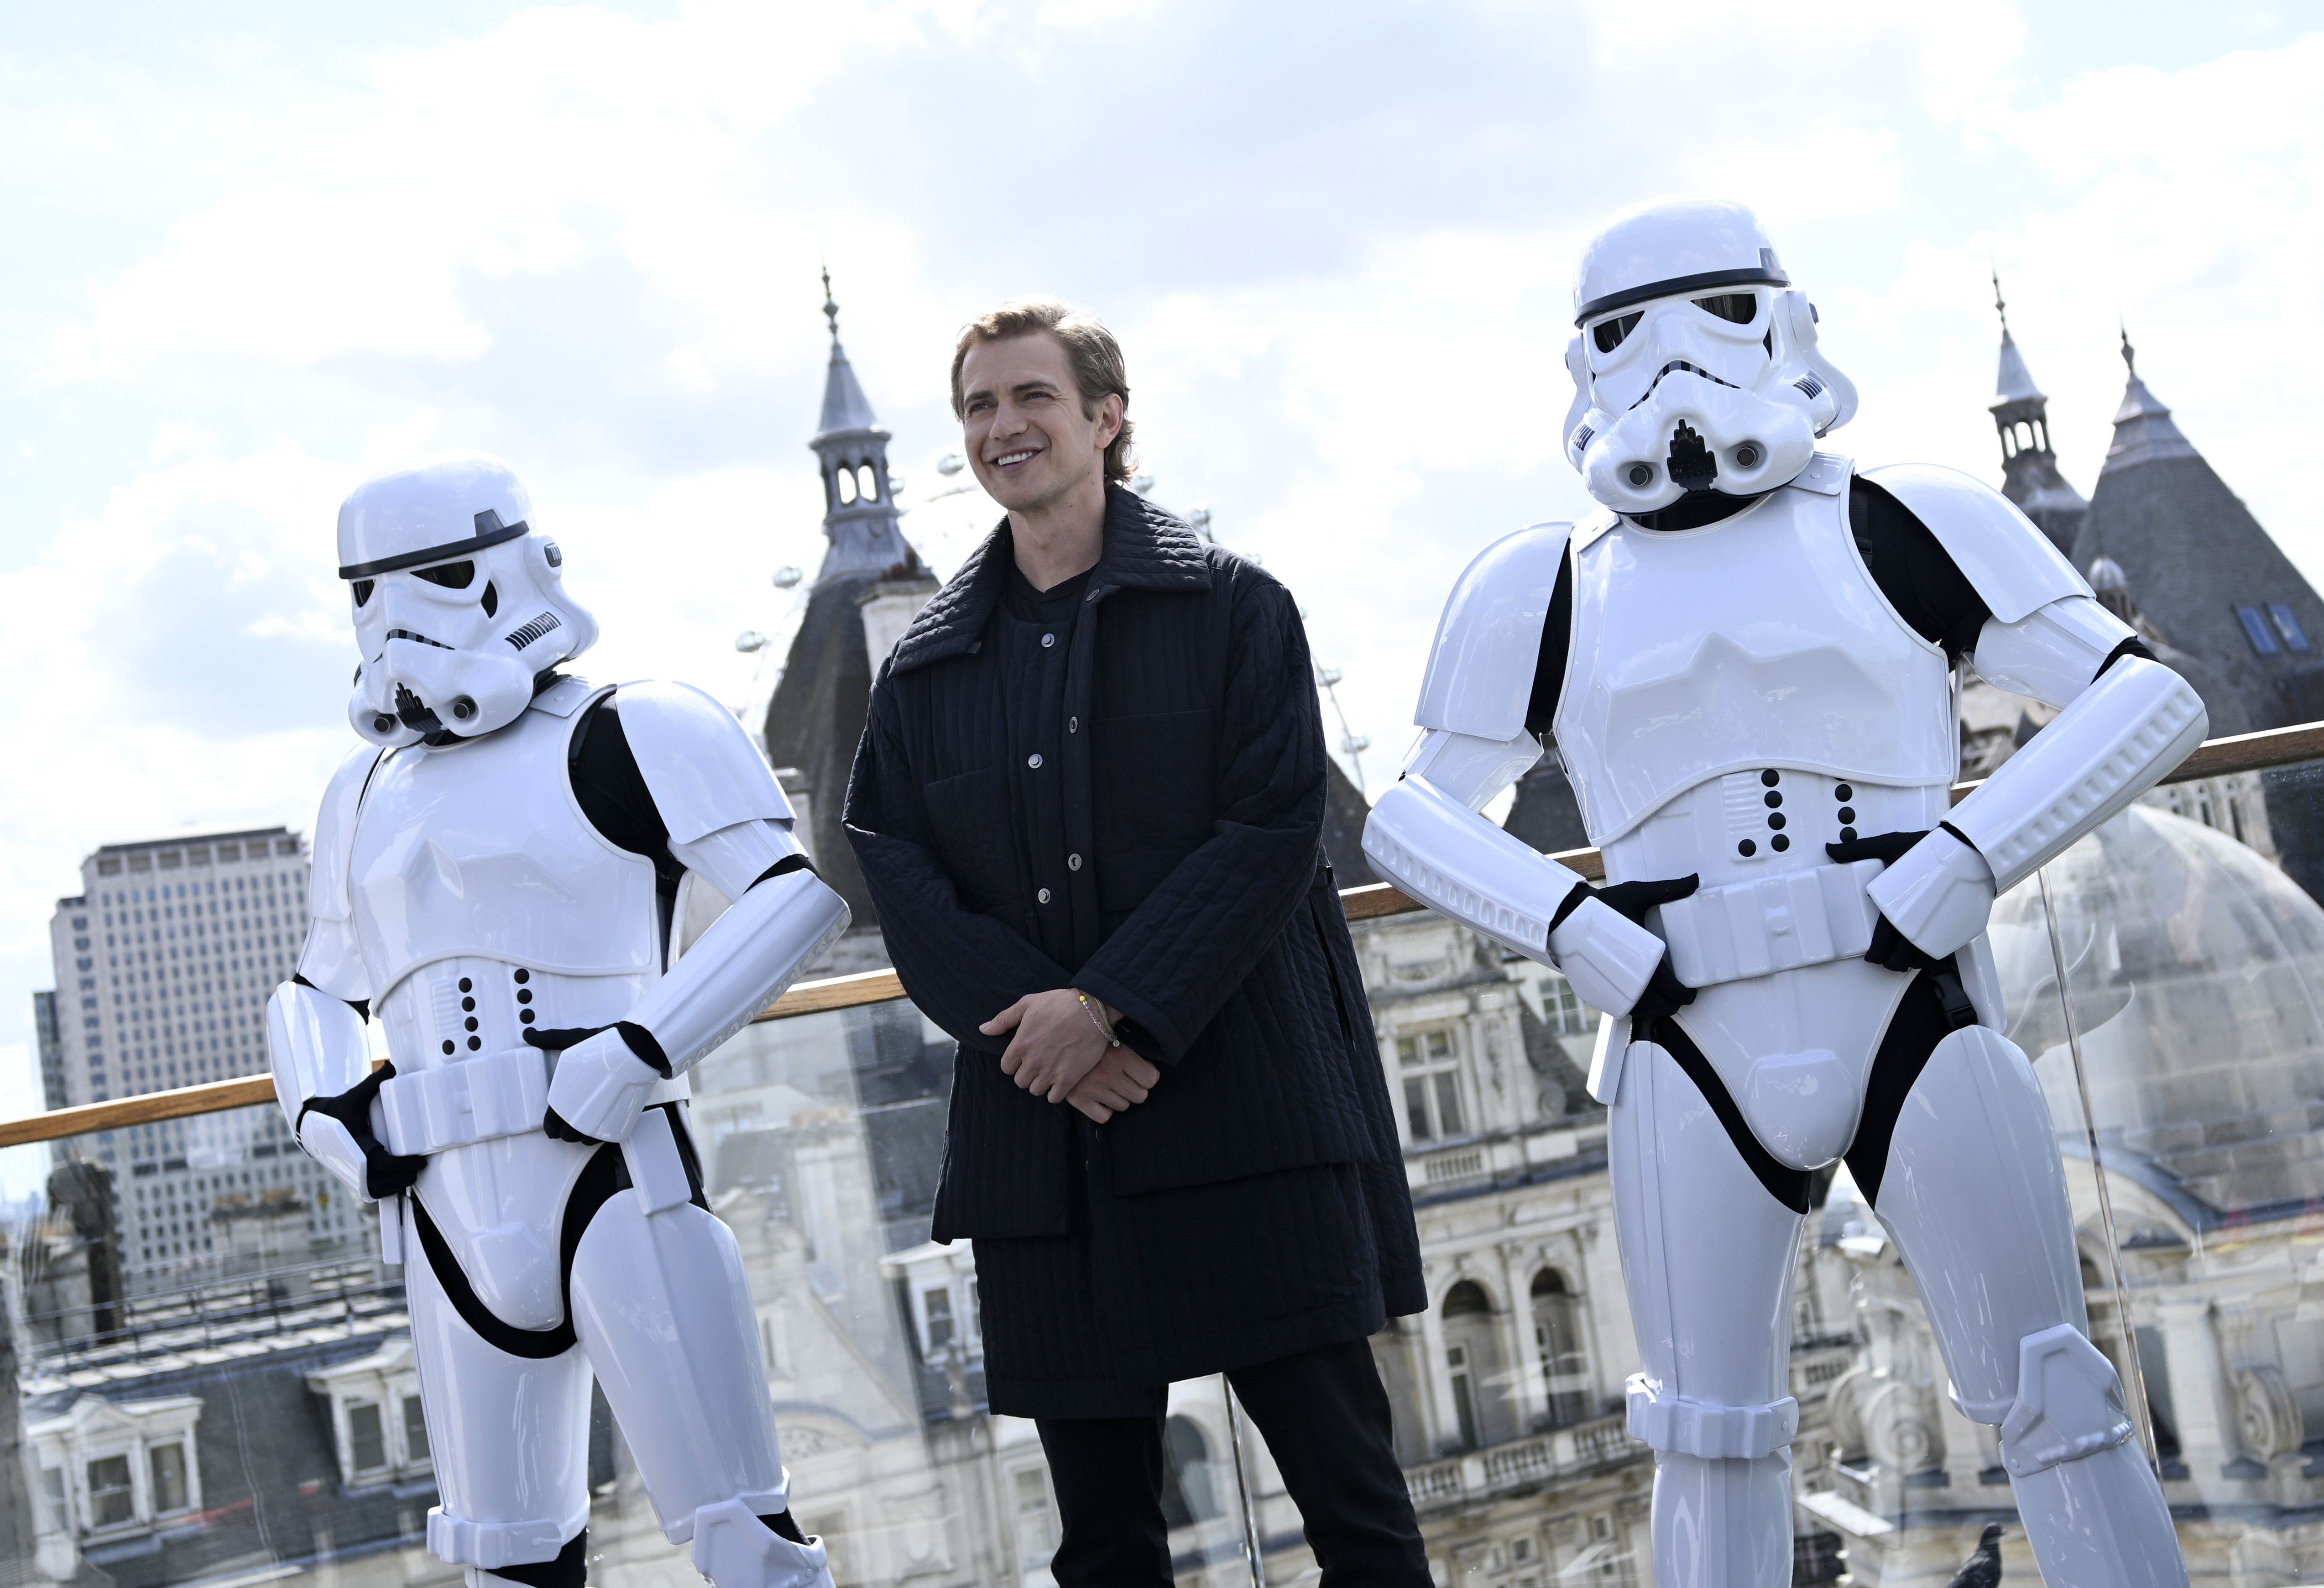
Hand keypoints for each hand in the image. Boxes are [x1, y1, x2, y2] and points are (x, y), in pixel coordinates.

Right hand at [297, 1062, 425, 1199]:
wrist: (312, 1125)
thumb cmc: (336, 1112)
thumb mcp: (355, 1096)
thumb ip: (374, 1081)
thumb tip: (391, 1066)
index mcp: (356, 1146)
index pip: (383, 1163)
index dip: (403, 1165)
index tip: (420, 1161)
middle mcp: (352, 1164)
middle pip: (381, 1183)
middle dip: (402, 1178)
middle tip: (419, 1169)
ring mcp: (350, 1172)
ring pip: (375, 1190)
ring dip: (394, 1186)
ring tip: (411, 1175)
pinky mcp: (350, 1176)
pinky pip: (369, 1190)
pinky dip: (383, 1189)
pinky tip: (396, 1181)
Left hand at [533, 1026, 661, 1143]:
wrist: (636, 1048)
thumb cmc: (602, 1044)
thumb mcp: (570, 1040)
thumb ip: (548, 1040)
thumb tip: (529, 1034)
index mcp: (562, 1099)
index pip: (550, 1123)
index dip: (551, 1127)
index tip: (554, 1128)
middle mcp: (577, 1115)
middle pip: (567, 1135)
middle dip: (568, 1131)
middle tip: (572, 1123)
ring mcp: (598, 1122)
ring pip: (585, 1140)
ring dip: (584, 1135)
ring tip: (587, 1126)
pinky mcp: (617, 1123)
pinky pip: (604, 1139)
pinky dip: (601, 1135)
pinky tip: (602, 1125)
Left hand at [982, 989, 1117, 1103]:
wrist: (1092, 1009)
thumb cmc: (1059, 1003)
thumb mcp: (1027, 1004)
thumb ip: (1003, 1019)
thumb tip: (983, 1029)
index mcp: (1019, 1045)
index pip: (1006, 1068)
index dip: (1015, 1062)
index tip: (1026, 1056)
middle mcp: (1032, 1061)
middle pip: (1020, 1081)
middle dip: (1028, 1073)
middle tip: (1040, 1063)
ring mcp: (1050, 1072)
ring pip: (1036, 1090)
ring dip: (1041, 1082)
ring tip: (1051, 1070)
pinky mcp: (1068, 1079)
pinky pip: (1054, 1098)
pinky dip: (1056, 1092)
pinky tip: (1061, 1079)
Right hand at [1064, 1048, 1161, 1123]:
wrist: (1058, 1042)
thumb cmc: (1092, 1040)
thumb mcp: (1115, 1038)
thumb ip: (1132, 1052)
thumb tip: (1150, 1069)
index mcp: (1119, 1055)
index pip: (1151, 1079)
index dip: (1148, 1075)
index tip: (1140, 1070)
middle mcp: (1107, 1074)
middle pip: (1140, 1096)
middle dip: (1135, 1088)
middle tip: (1126, 1079)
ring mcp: (1092, 1088)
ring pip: (1123, 1106)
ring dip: (1120, 1098)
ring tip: (1110, 1085)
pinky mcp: (1079, 1099)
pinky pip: (1104, 1117)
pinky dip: (1105, 1110)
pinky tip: (1101, 1097)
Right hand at [1549, 875, 1697, 1022]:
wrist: (1564, 917)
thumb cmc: (1602, 905)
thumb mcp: (1637, 894)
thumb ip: (1668, 889)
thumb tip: (1694, 879)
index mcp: (1645, 962)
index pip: (1673, 991)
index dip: (1686, 996)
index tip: (1689, 992)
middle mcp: (1629, 982)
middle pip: (1661, 1007)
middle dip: (1673, 1004)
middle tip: (1677, 995)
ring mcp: (1611, 990)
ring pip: (1641, 1012)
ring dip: (1654, 1009)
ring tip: (1659, 998)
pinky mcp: (1596, 993)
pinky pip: (1620, 1009)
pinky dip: (1633, 1008)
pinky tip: (1636, 998)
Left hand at [1835, 829, 1995, 966]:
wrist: (1968, 848)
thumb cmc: (1926, 847)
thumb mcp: (1888, 845)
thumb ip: (1857, 850)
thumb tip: (1831, 850)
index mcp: (1897, 908)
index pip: (1881, 942)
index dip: (1875, 954)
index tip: (1873, 956)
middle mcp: (1918, 924)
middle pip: (1901, 957)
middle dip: (1891, 962)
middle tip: (1886, 960)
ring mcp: (1940, 929)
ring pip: (1922, 959)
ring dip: (1911, 963)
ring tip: (1904, 960)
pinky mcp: (1957, 929)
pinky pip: (1943, 952)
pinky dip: (1931, 957)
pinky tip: (1925, 954)